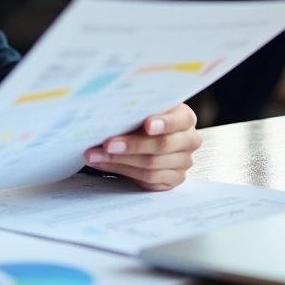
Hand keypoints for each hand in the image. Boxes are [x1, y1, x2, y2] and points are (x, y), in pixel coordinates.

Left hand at [83, 103, 200, 190]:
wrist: (150, 134)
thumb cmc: (144, 116)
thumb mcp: (144, 107)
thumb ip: (136, 106)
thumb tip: (108, 104)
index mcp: (185, 118)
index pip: (179, 120)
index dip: (163, 123)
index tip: (146, 124)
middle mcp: (188, 141)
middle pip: (162, 145)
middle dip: (131, 145)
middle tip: (107, 144)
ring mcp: (182, 162)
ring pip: (151, 165)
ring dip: (119, 160)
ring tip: (96, 155)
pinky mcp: (172, 180)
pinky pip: (147, 180)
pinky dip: (121, 170)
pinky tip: (103, 163)